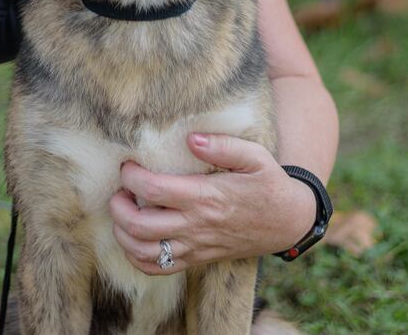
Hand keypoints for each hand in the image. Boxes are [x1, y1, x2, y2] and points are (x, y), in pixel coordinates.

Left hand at [108, 133, 315, 273]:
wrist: (288, 223)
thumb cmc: (269, 185)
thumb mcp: (255, 157)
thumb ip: (223, 146)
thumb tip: (191, 139)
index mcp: (206, 197)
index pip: (153, 190)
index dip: (131, 176)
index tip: (128, 164)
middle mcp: (196, 225)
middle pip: (139, 225)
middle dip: (118, 206)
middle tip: (119, 189)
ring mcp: (195, 246)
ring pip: (143, 251)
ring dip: (122, 232)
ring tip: (124, 211)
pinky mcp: (196, 259)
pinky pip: (158, 268)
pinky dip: (136, 256)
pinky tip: (134, 237)